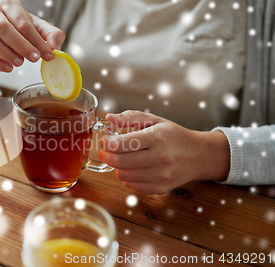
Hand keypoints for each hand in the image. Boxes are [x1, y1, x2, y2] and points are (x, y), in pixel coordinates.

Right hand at [0, 0, 64, 75]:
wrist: (1, 35)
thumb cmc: (21, 29)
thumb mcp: (38, 28)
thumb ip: (51, 34)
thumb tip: (55, 47)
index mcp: (9, 5)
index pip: (22, 22)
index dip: (36, 40)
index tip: (47, 54)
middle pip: (2, 27)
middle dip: (20, 45)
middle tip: (34, 59)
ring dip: (5, 53)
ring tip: (19, 63)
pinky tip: (8, 68)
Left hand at [98, 110, 230, 193]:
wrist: (199, 155)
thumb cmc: (174, 136)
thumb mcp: (155, 120)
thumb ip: (131, 117)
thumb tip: (109, 117)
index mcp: (158, 137)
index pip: (122, 144)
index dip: (108, 143)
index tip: (105, 140)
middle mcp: (160, 157)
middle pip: (120, 162)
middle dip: (107, 156)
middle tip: (106, 152)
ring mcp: (161, 175)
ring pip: (124, 175)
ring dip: (117, 167)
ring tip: (121, 159)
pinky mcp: (161, 188)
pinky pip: (132, 186)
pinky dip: (127, 178)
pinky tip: (132, 169)